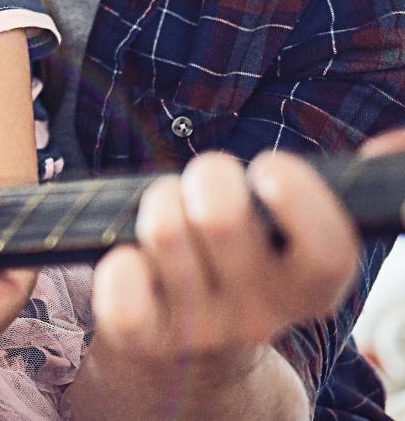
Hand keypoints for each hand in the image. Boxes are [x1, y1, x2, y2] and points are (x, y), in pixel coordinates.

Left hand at [84, 150, 359, 405]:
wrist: (189, 352)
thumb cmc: (241, 260)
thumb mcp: (291, 234)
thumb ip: (336, 191)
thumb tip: (393, 142)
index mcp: (310, 285)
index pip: (329, 251)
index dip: (300, 199)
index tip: (270, 168)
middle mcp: (261, 313)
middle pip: (224, 220)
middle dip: (208, 176)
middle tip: (205, 180)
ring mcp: (201, 328)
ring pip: (166, 234)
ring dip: (158, 202)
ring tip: (166, 208)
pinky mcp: (144, 338)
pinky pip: (122, 292)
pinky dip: (118, 262)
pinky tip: (130, 256)